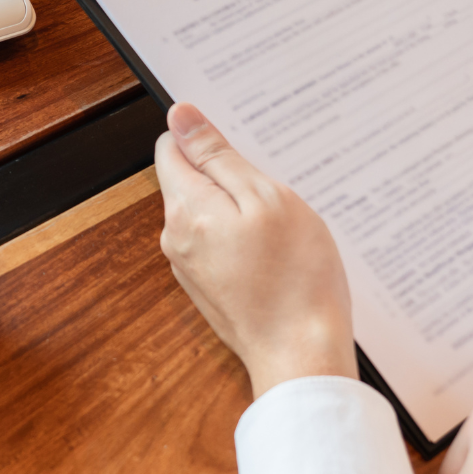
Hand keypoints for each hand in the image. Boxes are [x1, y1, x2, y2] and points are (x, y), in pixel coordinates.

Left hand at [155, 101, 355, 397]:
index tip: (242, 143)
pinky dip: (244, 239)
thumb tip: (179, 116)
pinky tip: (278, 253)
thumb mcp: (266, 198)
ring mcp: (190, 267)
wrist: (302, 357)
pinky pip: (219, 244)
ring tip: (283, 226)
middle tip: (275, 190)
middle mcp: (175, 238)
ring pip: (208, 213)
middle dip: (228, 175)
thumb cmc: (294, 278)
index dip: (204, 136)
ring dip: (241, 208)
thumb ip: (217, 155)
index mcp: (185, 209)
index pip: (170, 147)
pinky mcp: (209, 287)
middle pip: (190, 180)